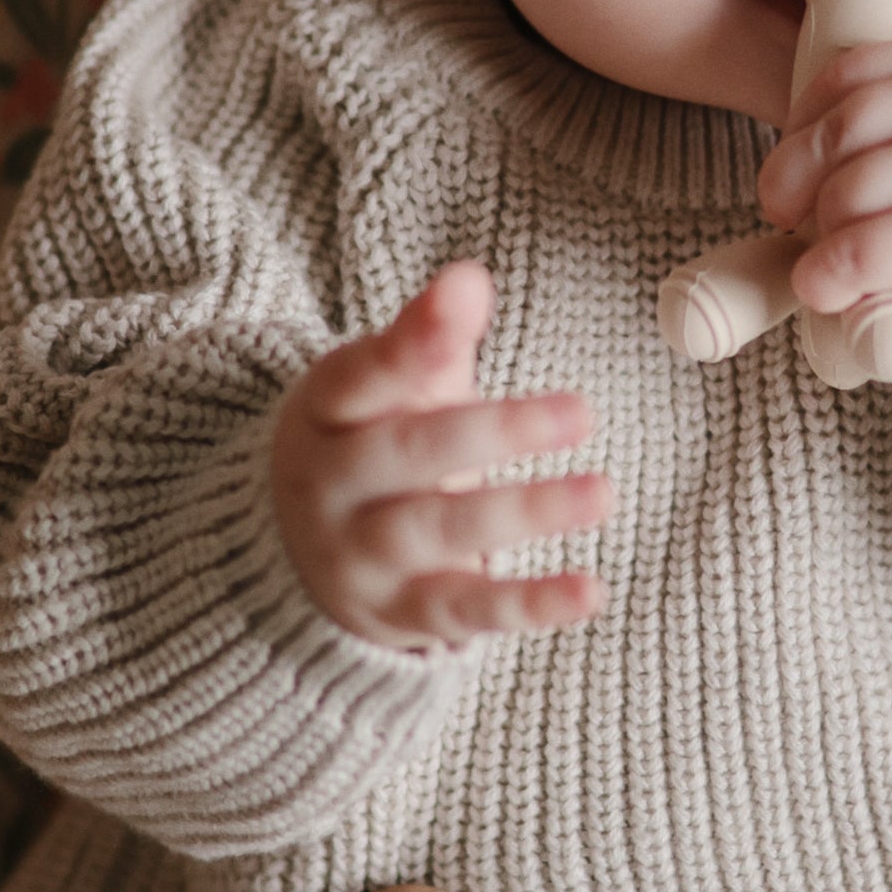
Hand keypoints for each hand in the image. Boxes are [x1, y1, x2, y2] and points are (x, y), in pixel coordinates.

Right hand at [270, 263, 608, 653]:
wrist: (290, 557)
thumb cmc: (366, 443)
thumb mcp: (382, 387)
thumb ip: (431, 336)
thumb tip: (470, 277)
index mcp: (326, 412)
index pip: (364, 373)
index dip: (413, 339)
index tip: (466, 289)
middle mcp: (333, 486)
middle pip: (412, 453)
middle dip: (497, 431)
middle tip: (582, 412)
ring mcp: (363, 557)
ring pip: (443, 531)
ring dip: (527, 512)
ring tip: (601, 492)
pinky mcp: (402, 614)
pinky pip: (468, 611)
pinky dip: (531, 604)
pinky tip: (591, 591)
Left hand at [755, 45, 891, 351]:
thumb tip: (792, 170)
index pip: (849, 74)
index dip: (804, 122)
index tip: (800, 163)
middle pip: (835, 131)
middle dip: (793, 181)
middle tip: (790, 216)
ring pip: (840, 193)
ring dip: (824, 238)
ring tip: (847, 262)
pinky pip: (856, 249)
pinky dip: (827, 277)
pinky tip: (828, 290)